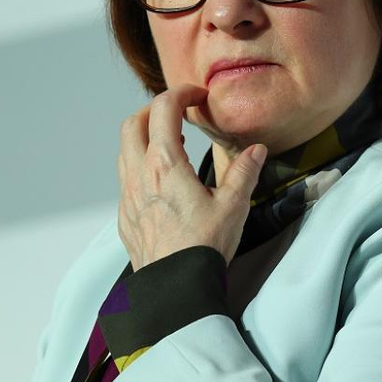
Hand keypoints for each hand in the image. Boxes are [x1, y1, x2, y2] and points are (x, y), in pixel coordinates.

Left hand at [117, 84, 267, 269]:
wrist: (175, 288)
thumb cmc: (203, 247)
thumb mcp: (233, 206)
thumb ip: (244, 172)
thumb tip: (257, 150)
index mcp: (165, 164)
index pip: (163, 109)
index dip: (181, 93)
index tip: (197, 96)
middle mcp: (140, 175)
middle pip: (133, 123)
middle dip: (154, 110)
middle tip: (179, 113)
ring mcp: (128, 196)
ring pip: (124, 150)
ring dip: (144, 137)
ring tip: (171, 144)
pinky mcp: (125, 216)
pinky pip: (125, 178)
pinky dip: (140, 165)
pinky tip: (162, 180)